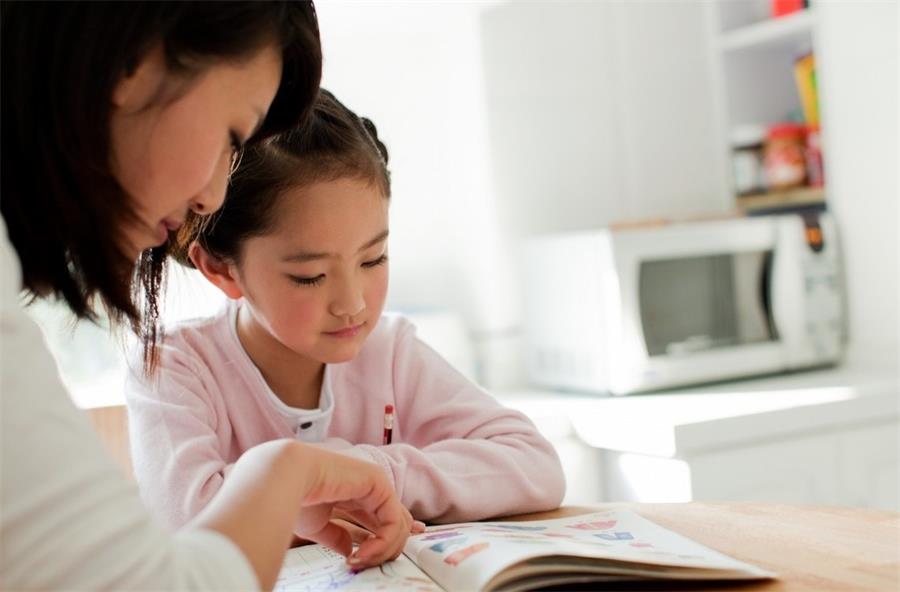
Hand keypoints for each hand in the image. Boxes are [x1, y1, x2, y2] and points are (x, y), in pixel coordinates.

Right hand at [291, 447, 415, 567]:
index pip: (383, 516)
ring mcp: (376, 484)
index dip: (389, 538)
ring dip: (382, 551)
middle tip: (364, 565)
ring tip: (359, 561)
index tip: (384, 556)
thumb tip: (348, 550)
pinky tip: (363, 553)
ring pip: (398, 525)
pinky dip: (383, 543)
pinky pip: (394, 522)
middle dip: (386, 549)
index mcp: (354, 493)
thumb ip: (336, 536)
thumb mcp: (318, 525)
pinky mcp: (380, 484)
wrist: (287, 479)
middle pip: (395, 522)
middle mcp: (368, 487)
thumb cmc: (295, 496)